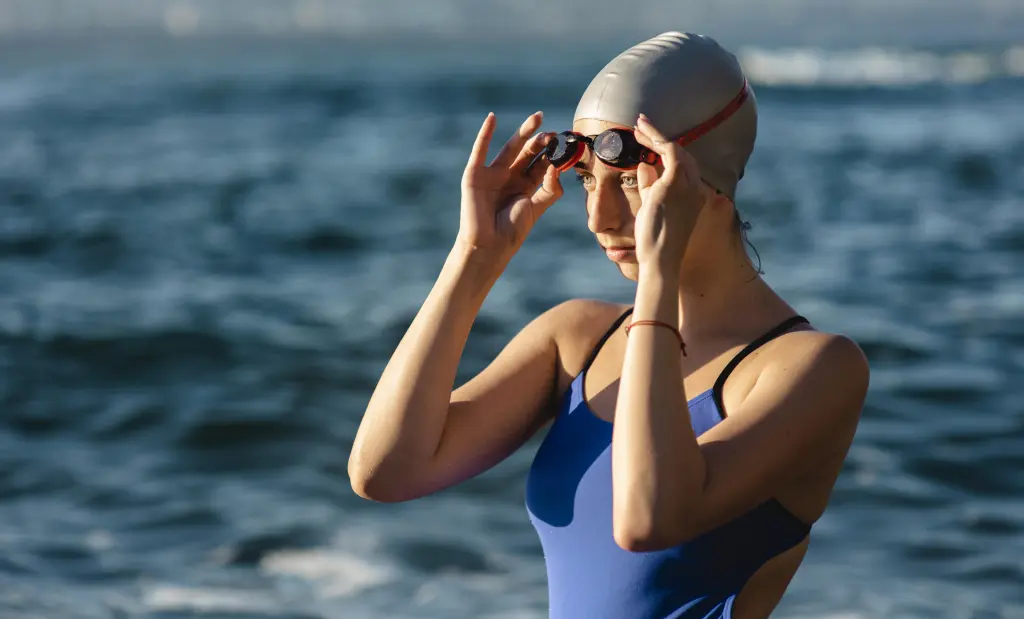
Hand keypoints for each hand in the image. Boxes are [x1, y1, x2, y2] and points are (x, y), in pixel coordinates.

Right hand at [456, 112, 563, 264]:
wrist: (489, 245)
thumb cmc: (512, 230)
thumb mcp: (537, 207)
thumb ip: (550, 188)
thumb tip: (557, 166)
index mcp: (525, 186)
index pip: (541, 164)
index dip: (552, 154)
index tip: (566, 144)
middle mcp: (510, 177)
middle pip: (528, 153)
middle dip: (541, 141)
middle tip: (553, 131)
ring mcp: (492, 174)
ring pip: (510, 148)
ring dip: (523, 133)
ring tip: (536, 119)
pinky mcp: (475, 174)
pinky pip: (480, 150)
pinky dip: (484, 133)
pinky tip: (491, 118)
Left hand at [632, 114, 705, 274]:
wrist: (660, 259)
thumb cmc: (655, 240)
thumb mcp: (652, 208)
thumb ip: (650, 187)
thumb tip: (644, 167)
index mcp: (695, 195)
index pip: (684, 165)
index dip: (667, 149)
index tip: (649, 140)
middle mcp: (696, 188)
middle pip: (682, 154)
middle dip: (660, 138)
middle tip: (641, 126)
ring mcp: (688, 186)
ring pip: (675, 149)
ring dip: (655, 135)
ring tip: (638, 127)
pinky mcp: (674, 185)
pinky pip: (669, 152)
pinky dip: (656, 140)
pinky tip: (642, 134)